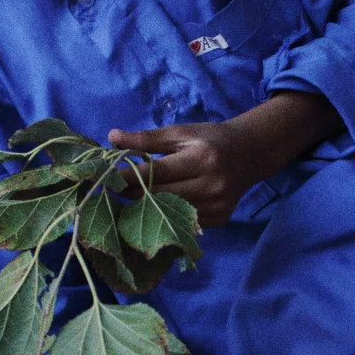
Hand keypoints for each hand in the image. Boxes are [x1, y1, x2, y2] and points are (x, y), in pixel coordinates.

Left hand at [108, 90, 338, 226]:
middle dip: (132, 194)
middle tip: (109, 191)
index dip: (128, 177)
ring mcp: (217, 206)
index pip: (156, 172)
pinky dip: (166, 216)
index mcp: (201, 158)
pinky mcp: (219, 219)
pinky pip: (184, 222)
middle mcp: (212, 185)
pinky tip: (154, 210)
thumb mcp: (181, 133)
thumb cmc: (210, 140)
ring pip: (170, 213)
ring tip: (127, 201)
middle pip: (160, 196)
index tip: (105, 178)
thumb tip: (112, 137)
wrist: (249, 155)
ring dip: (146, 209)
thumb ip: (146, 138)